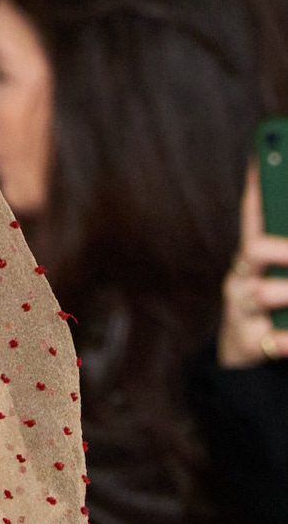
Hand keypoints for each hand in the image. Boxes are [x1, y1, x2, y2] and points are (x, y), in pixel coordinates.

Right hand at [218, 167, 287, 365]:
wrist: (244, 361)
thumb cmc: (268, 310)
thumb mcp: (272, 275)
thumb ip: (277, 241)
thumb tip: (267, 183)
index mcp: (248, 260)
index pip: (252, 217)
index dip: (258, 191)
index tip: (264, 161)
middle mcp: (240, 281)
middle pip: (253, 250)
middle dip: (285, 248)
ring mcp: (242, 313)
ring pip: (263, 293)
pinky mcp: (249, 345)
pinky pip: (275, 340)